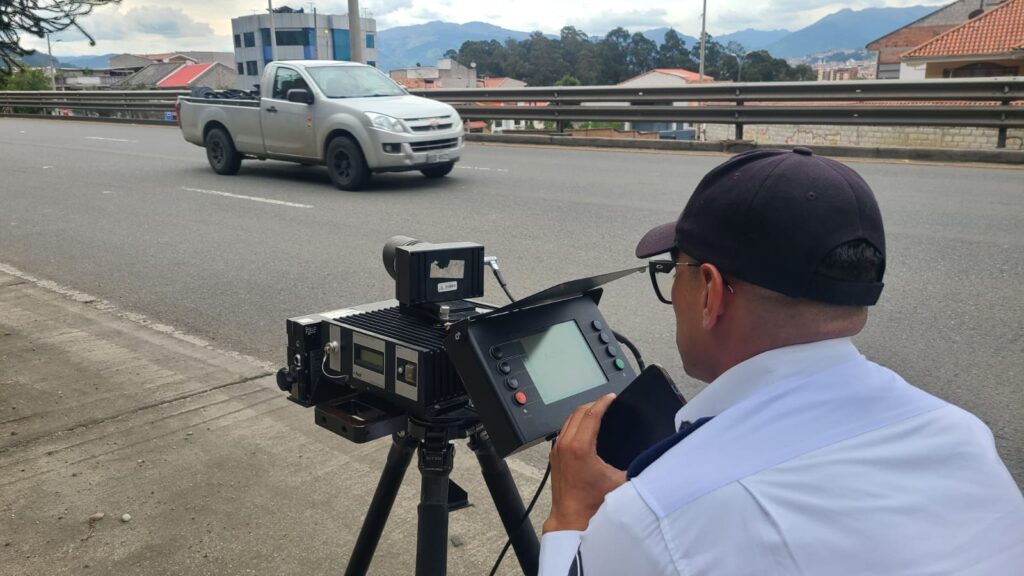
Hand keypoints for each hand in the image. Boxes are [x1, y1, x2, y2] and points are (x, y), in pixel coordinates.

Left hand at [543, 393, 625, 533]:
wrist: (572, 518)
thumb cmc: (592, 504)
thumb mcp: (620, 481)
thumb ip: (636, 465)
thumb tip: (650, 456)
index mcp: (580, 448)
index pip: (590, 414)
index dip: (603, 402)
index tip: (611, 397)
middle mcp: (565, 446)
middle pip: (578, 412)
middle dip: (593, 404)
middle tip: (606, 402)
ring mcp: (557, 450)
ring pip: (568, 420)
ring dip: (583, 413)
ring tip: (597, 411)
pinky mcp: (555, 457)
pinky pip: (563, 431)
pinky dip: (575, 424)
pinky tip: (585, 428)